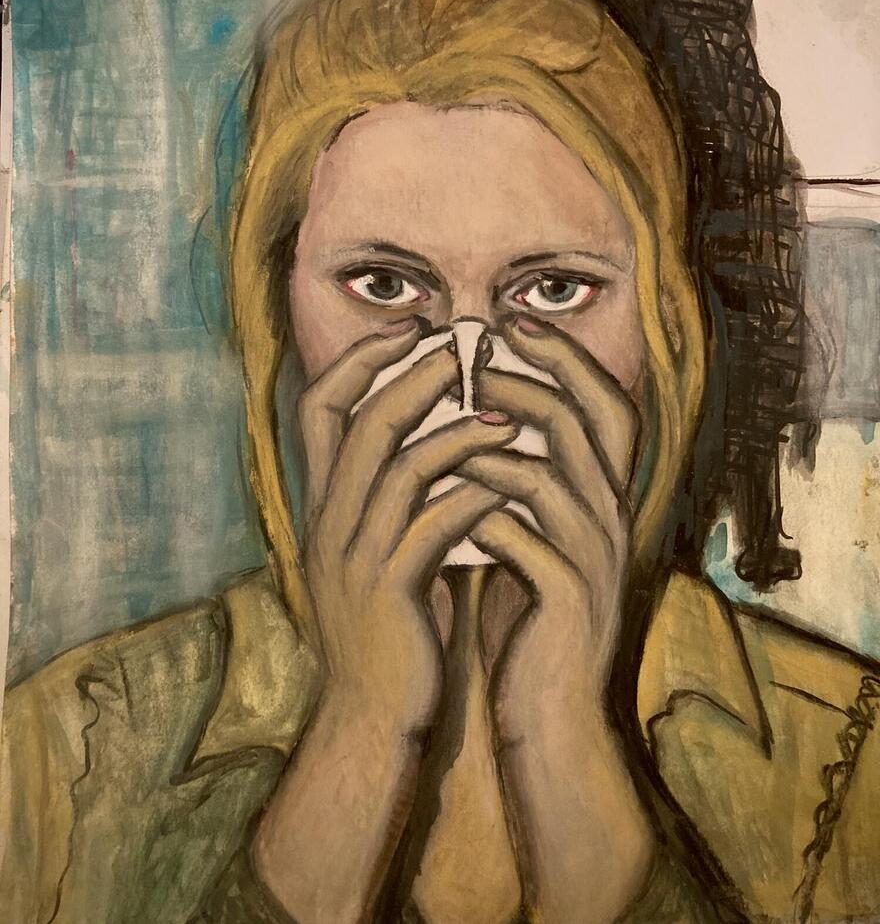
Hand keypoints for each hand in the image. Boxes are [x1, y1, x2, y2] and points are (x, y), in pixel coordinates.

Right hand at [299, 320, 518, 737]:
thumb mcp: (377, 553)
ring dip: (456, 430)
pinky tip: (509, 477)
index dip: (358, 360)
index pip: (318, 408)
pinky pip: (433, 522)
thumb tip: (441, 437)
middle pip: (359, 422)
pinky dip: (473, 492)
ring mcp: (354, 556)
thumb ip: (394, 499)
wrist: (371, 718)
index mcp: (322, 506)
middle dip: (409, 374)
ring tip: (506, 413)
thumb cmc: (388, 629)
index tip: (408, 328)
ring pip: (399, 466)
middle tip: (460, 345)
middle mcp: (328, 522)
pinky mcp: (390, 591)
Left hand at [459, 315, 638, 742]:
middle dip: (543, 375)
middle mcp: (611, 519)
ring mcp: (596, 559)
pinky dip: (486, 511)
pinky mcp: (570, 600)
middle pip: (599, 420)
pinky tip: (448, 503)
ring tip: (450, 422)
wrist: (551, 716)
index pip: (608, 406)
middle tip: (483, 352)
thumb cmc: (529, 618)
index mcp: (602, 499)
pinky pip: (528, 537)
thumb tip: (470, 418)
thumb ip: (518, 485)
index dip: (568, 359)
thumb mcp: (532, 538)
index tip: (514, 324)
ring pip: (559, 473)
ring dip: (500, 441)